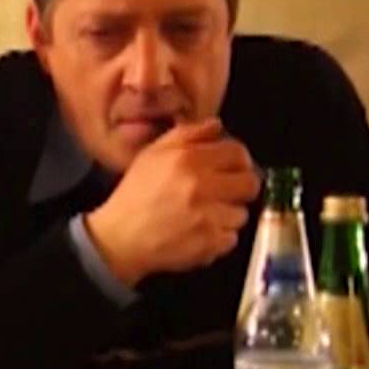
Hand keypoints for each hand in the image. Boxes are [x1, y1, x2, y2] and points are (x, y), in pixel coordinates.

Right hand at [83, 119, 259, 286]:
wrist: (119, 238)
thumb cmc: (135, 195)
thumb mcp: (152, 154)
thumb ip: (186, 135)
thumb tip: (216, 126)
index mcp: (188, 159)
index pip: (238, 152)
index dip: (237, 160)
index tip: (230, 168)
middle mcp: (201, 185)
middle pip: (250, 183)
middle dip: (239, 188)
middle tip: (222, 193)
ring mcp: (208, 216)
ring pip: (241, 213)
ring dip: (226, 215)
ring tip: (203, 216)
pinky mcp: (210, 243)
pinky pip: (231, 238)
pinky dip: (218, 238)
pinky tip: (198, 234)